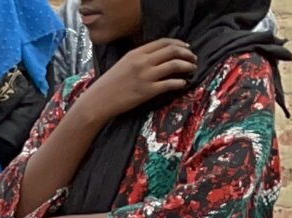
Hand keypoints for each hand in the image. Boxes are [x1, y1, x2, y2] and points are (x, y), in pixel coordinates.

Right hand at [81, 39, 197, 121]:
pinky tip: (183, 83)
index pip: (163, 42)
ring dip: (187, 66)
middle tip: (193, 58)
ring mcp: (146, 76)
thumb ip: (139, 58)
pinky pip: (170, 84)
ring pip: (175, 65)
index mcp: (136, 53)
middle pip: (172, 51)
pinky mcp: (147, 91)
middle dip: (187, 54)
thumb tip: (158, 57)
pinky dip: (180, 82)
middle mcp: (142, 62)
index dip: (178, 43)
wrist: (98, 101)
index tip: (186, 47)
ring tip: (192, 69)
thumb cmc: (109, 84)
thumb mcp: (123, 64)